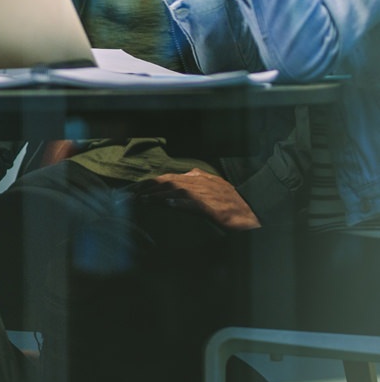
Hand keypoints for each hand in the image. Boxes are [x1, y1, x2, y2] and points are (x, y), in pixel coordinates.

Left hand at [136, 168, 260, 230]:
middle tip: (130, 195)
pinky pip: (193, 204)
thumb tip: (189, 172)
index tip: (134, 190)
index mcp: (196, 178)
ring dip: (158, 196)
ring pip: (176, 192)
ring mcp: (204, 195)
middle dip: (147, 188)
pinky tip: (169, 205)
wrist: (251, 209)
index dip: (149, 183)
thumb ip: (201, 176)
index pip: (167, 177)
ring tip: (143, 200)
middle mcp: (197, 184)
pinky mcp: (211, 208)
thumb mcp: (215, 182)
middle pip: (167, 182)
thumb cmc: (232, 198)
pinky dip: (180, 204)